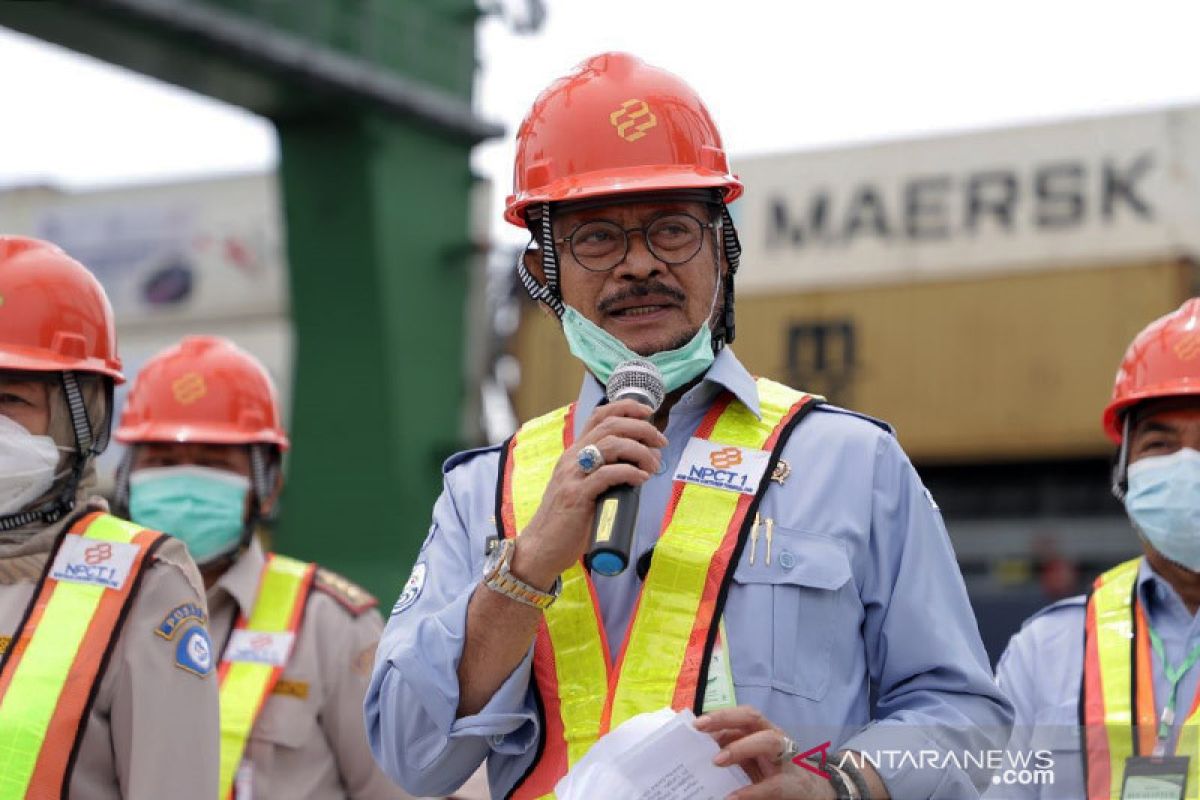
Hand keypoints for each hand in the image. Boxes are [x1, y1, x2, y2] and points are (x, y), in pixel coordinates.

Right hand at [511, 399, 666, 587]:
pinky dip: (629, 472)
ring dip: (639, 450)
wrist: (541, 548)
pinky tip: (641, 478)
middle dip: (641, 428)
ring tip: (653, 464)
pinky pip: (607, 474)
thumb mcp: (583, 489)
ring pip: (610, 445)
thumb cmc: (566, 522)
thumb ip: (604, 475)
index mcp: (574, 454)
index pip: (598, 416)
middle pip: (609, 426)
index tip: (648, 412)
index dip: (625, 407)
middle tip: (660, 442)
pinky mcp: (576, 496)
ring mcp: (572, 476)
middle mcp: (571, 459)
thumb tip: (639, 469)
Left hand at [695, 706, 835, 799]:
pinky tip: (732, 797)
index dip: (720, 715)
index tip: (695, 723)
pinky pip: (773, 785)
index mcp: (764, 732)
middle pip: (753, 717)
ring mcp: (787, 759)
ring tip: (716, 761)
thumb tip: (699, 749)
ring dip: (741, 747)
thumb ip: (734, 749)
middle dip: (726, 717)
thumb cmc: (777, 773)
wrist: (815, 794)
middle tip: (700, 727)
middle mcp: (776, 738)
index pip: (742, 715)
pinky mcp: (794, 784)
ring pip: (768, 741)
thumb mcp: (755, 758)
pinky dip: (751, 791)